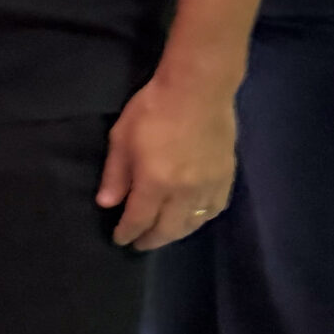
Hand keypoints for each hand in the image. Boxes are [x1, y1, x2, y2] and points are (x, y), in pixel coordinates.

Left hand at [96, 70, 233, 250]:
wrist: (198, 89)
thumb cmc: (153, 109)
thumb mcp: (121, 138)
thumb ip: (115, 175)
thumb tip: (107, 204)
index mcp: (155, 183)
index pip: (138, 220)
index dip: (127, 233)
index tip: (119, 239)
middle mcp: (184, 192)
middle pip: (167, 229)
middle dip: (151, 240)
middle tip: (140, 244)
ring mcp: (208, 186)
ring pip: (193, 223)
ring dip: (176, 233)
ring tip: (164, 234)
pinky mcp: (226, 177)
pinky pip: (215, 209)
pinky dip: (201, 219)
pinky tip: (193, 218)